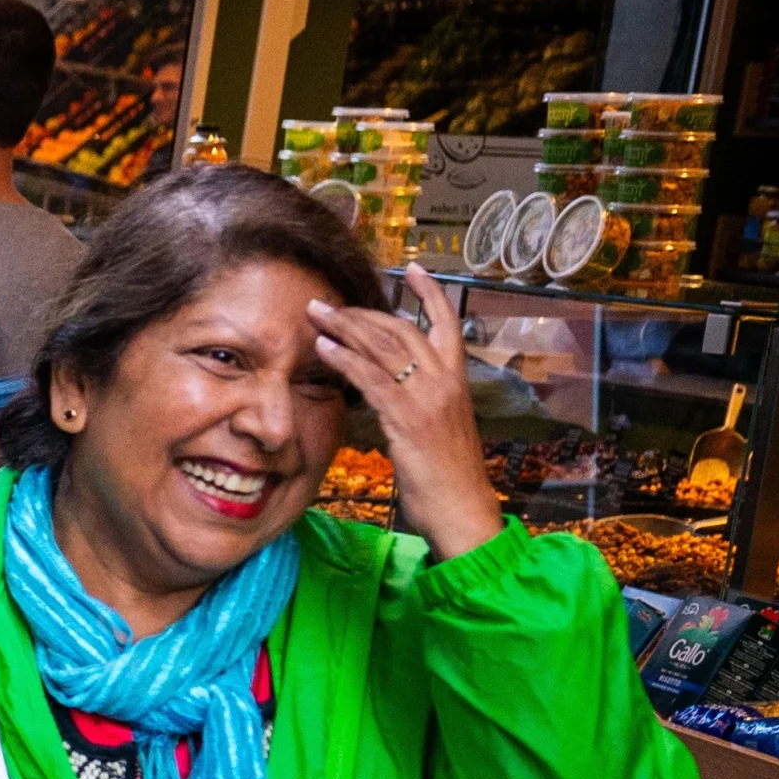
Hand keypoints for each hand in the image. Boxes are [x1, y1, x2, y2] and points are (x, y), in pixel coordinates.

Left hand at [310, 267, 499, 561]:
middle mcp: (445, 381)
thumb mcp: (438, 430)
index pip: (448, 323)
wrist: (462, 510)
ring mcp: (428, 397)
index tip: (413, 268)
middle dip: (360, 312)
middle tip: (325, 303)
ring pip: (383, 347)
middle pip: (400, 329)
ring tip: (315, 314)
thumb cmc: (448, 477)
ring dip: (345, 327)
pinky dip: (345, 360)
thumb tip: (390, 389)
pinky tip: (323, 349)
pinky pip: (371, 379)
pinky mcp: (407, 418)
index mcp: (457, 380)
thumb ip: (418, 403)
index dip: (430, 293)